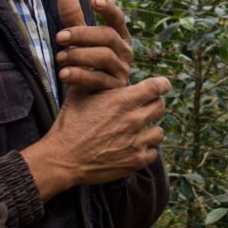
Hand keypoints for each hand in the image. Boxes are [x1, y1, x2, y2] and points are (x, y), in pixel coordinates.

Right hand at [21, 76, 169, 200]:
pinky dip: (145, 150)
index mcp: (122, 100)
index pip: (156, 87)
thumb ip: (95, 80)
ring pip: (159, 131)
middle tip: (145, 108)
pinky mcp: (135, 161)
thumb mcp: (79, 95)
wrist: (63, 158)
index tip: (164, 85)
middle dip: (154, 105)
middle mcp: (133, 119)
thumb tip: (98, 66)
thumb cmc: (69, 124)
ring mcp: (136, 141)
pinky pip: (152, 153)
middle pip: (160, 107)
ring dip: (150, 129)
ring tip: (138, 131)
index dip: (162, 84)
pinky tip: (133, 148)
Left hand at [55, 0, 133, 91]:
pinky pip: (99, 79)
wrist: (89, 97)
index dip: (108, 8)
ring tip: (59, 58)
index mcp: (118, 36)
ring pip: (104, 57)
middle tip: (60, 37)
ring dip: (79, 55)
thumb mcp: (78, 38)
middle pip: (108, 36)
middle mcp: (124, 52)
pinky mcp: (115, 88)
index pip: (117, 18)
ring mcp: (122, 70)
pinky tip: (64, 74)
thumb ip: (72, 16)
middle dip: (82, 35)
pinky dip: (80, 75)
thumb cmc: (85, 62)